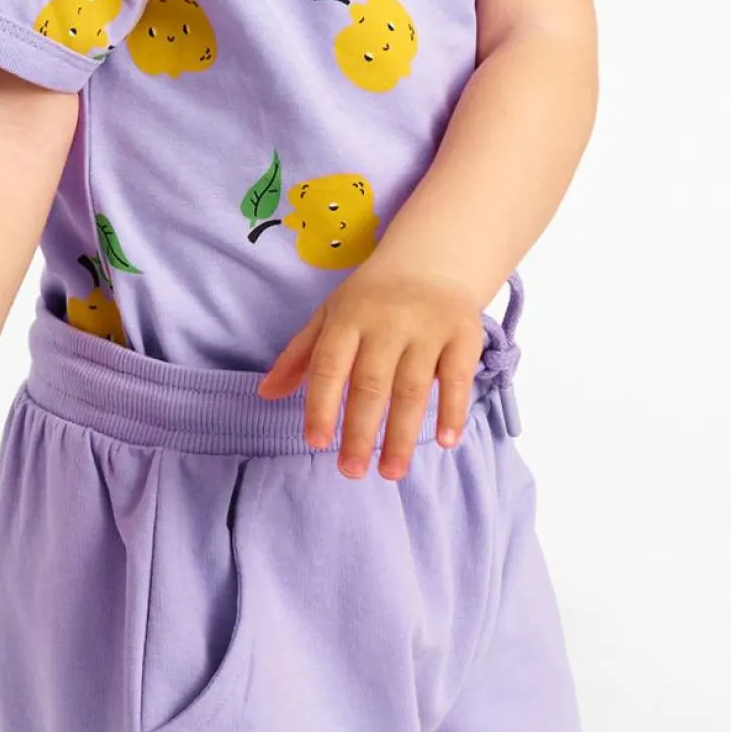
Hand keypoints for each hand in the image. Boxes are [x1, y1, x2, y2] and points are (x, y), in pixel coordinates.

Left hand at [256, 264, 488, 479]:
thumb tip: (266, 394)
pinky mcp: (463, 335)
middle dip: (359, 431)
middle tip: (350, 471)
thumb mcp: (329, 317)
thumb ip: (299, 356)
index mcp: (348, 317)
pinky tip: (445, 442)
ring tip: (391, 471)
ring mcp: (427, 328)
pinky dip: (453, 411)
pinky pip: (457, 378)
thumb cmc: (370, 299)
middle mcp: (387, 322)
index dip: (320, 404)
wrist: (431, 260)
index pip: (329, 365)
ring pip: (411, 388)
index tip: (316, 442)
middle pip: (370, 383)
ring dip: (401, 434)